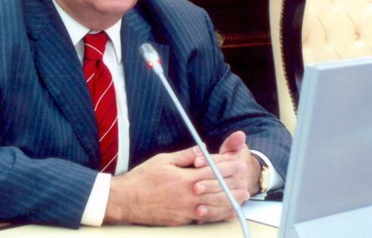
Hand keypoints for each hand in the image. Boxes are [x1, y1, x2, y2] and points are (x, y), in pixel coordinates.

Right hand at [104, 146, 239, 225]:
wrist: (126, 201)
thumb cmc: (142, 179)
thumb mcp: (163, 160)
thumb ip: (185, 156)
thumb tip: (201, 149)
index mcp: (184, 179)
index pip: (212, 171)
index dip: (226, 166)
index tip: (236, 163)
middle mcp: (188, 196)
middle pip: (217, 190)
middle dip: (233, 184)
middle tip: (245, 180)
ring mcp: (185, 211)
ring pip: (214, 207)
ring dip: (230, 202)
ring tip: (241, 197)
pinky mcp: (181, 221)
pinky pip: (203, 219)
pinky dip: (216, 215)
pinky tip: (224, 212)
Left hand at [192, 131, 260, 218]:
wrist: (248, 178)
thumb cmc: (234, 161)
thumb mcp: (235, 149)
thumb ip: (233, 142)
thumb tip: (239, 135)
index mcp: (238, 166)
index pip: (222, 163)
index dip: (208, 162)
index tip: (195, 161)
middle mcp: (239, 181)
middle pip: (222, 182)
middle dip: (207, 183)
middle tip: (194, 185)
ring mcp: (237, 195)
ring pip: (223, 198)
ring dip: (210, 200)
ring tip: (196, 200)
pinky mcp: (233, 205)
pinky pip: (223, 211)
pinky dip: (212, 212)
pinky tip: (200, 212)